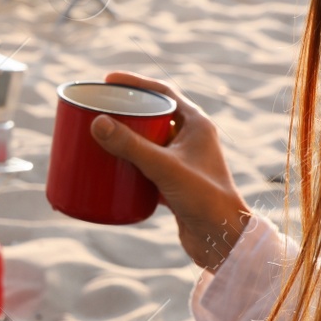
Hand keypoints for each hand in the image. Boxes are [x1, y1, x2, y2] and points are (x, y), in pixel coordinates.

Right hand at [89, 73, 251, 270]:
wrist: (223, 240)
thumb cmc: (204, 199)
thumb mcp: (165, 168)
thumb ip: (132, 145)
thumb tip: (97, 122)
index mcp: (197, 125)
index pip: (164, 93)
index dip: (135, 84)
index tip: (109, 80)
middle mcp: (191, 140)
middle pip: (152, 116)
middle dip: (125, 112)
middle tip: (98, 110)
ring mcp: (182, 163)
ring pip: (147, 143)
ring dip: (124, 139)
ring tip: (97, 137)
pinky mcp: (174, 185)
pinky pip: (145, 167)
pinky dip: (127, 165)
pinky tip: (108, 167)